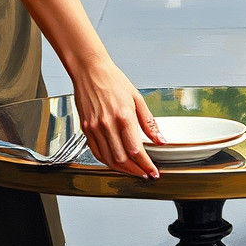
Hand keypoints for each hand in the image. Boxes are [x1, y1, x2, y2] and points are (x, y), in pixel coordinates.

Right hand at [70, 57, 165, 178]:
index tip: (153, 172)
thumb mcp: (137, 98)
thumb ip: (149, 122)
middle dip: (135, 171)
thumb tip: (160, 139)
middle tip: (145, 174)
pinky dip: (107, 161)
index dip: (146, 165)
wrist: (90, 70)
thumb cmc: (113, 80)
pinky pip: (96, 152)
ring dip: (122, 169)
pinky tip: (115, 161)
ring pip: (108, 159)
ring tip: (132, 171)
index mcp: (123, 116)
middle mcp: (107, 124)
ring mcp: (94, 128)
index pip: (136, 149)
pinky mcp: (86, 129)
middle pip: (122, 159)